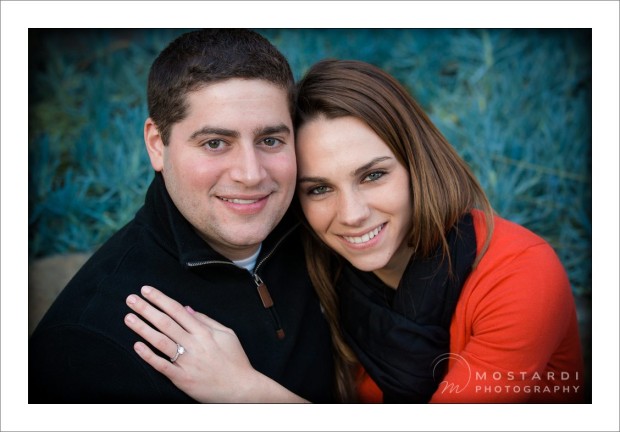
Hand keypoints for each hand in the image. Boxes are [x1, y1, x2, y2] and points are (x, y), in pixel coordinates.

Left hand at [124, 286, 306, 402]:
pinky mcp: (182, 378)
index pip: (177, 310)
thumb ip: (206, 320)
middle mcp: (194, 344)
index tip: (147, 290)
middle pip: (166, 323)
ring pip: (161, 341)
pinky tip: (137, 346)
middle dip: (147, 309)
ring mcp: (187, 362)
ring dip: (143, 328)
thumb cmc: (235, 360)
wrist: (241, 388)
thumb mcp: (227, 334)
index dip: (160, 299)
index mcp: (204, 332)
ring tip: (129, 317)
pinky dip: (149, 355)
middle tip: (131, 299)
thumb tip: (187, 309)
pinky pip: (162, 365)